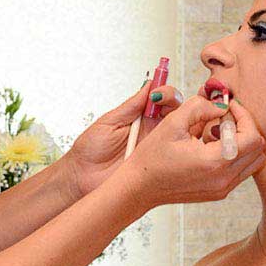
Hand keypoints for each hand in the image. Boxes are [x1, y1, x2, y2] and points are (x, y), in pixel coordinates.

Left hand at [60, 80, 183, 199]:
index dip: (163, 91)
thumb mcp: (108, 123)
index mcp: (138, 117)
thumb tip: (147, 85)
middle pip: (176, 112)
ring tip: (173, 120)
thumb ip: (131, 106)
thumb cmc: (89, 152)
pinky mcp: (159, 164)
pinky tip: (178, 141)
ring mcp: (157, 148)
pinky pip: (176, 154)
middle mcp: (151, 131)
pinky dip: (182, 146)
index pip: (160, 99)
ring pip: (181, 131)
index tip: (158, 91)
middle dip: (176, 103)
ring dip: (183, 123)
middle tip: (165, 103)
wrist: (82, 179)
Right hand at [120, 93, 265, 210]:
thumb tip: (221, 103)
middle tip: (222, 118)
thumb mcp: (173, 123)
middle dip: (244, 127)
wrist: (139, 187)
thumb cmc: (152, 158)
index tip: (228, 106)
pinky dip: (233, 154)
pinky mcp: (218, 192)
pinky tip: (210, 147)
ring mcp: (223, 188)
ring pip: (253, 161)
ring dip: (241, 142)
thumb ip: (201, 106)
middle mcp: (223, 179)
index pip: (252, 136)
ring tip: (216, 134)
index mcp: (214, 162)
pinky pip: (240, 170)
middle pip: (258, 149)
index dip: (244, 115)